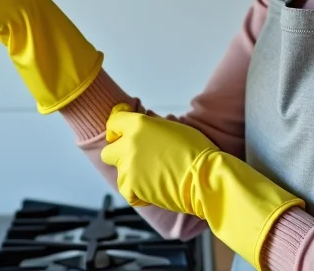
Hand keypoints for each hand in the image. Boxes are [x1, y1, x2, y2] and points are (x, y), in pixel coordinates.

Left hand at [101, 105, 304, 270]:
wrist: (204, 176)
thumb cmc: (196, 151)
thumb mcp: (173, 128)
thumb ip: (153, 126)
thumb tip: (147, 122)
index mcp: (139, 124)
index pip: (114, 121)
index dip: (117, 128)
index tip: (120, 133)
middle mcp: (129, 144)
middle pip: (109, 151)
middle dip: (119, 154)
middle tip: (135, 158)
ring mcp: (129, 167)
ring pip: (119, 173)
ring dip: (131, 175)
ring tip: (152, 176)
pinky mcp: (132, 188)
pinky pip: (127, 191)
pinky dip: (137, 193)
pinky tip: (153, 188)